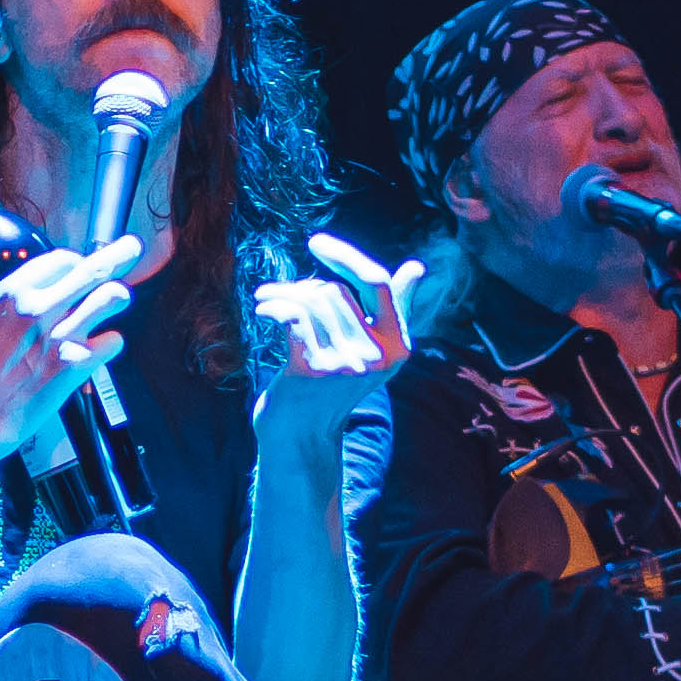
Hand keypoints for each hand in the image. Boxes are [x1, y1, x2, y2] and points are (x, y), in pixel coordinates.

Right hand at [0, 242, 140, 476]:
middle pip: (93, 267)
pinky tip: (107, 346)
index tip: (78, 269)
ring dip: (118, 296)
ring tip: (120, 298)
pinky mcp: (74, 365)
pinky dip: (112, 343)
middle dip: (118, 255)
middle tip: (131, 248)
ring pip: (110, 297)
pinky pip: (112, 342)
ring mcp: (59, 336)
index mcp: (9, 294)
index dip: (73, 263)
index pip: (59, 260)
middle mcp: (37, 308)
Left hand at [247, 235, 428, 434]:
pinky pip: (294, 315)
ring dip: (283, 295)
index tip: (316, 243)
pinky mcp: (315, 370)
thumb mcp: (369, 350)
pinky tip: (262, 309)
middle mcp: (377, 355)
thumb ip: (392, 310)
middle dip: (304, 287)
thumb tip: (417, 267)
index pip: (377, 283)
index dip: (346, 257)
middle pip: (337, 291)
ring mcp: (346, 363)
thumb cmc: (331, 388)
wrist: (300, 437)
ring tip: (266, 301)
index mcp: (398, 346)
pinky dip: (274, 306)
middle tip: (278, 294)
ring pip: (313, 301)